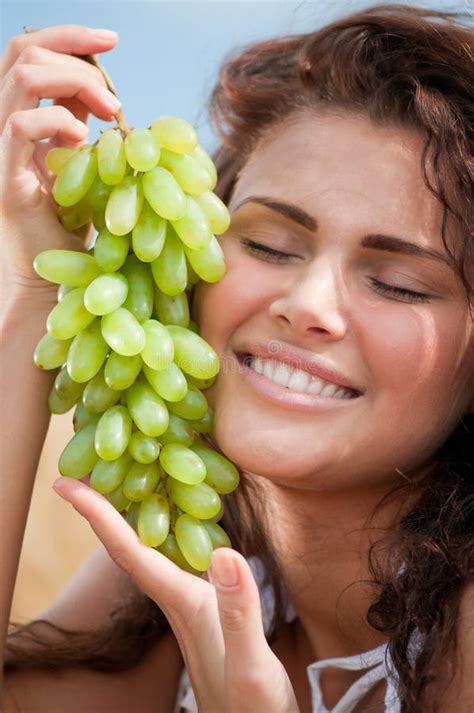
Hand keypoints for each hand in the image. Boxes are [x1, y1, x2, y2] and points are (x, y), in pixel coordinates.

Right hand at [0, 24, 119, 300]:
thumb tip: (97, 93)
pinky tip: (84, 141)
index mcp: (19, 119)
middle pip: (20, 51)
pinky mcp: (6, 177)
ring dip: (73, 81)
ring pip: (20, 77)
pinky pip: (20, 126)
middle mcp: (2, 126)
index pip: (29, 54)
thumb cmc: (69, 228)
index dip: (69, 37)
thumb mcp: (80, 167)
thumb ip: (77, 126)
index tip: (112, 39)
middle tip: (113, 90)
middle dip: (75, 52)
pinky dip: (58, 122)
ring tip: (108, 112)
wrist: (53, 279)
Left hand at [52, 477, 299, 712]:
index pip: (129, 550)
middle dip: (103, 505)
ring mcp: (188, 604)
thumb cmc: (251, 708)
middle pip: (129, 545)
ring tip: (123, 479)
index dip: (97, 514)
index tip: (65, 483)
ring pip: (148, 550)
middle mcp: (176, 598)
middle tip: (86, 466)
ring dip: (130, 514)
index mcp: (182, 602)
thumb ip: (238, 613)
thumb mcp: (250, 665)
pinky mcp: (205, 607)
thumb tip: (223, 553)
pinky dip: (166, 528)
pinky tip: (176, 518)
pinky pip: (174, 557)